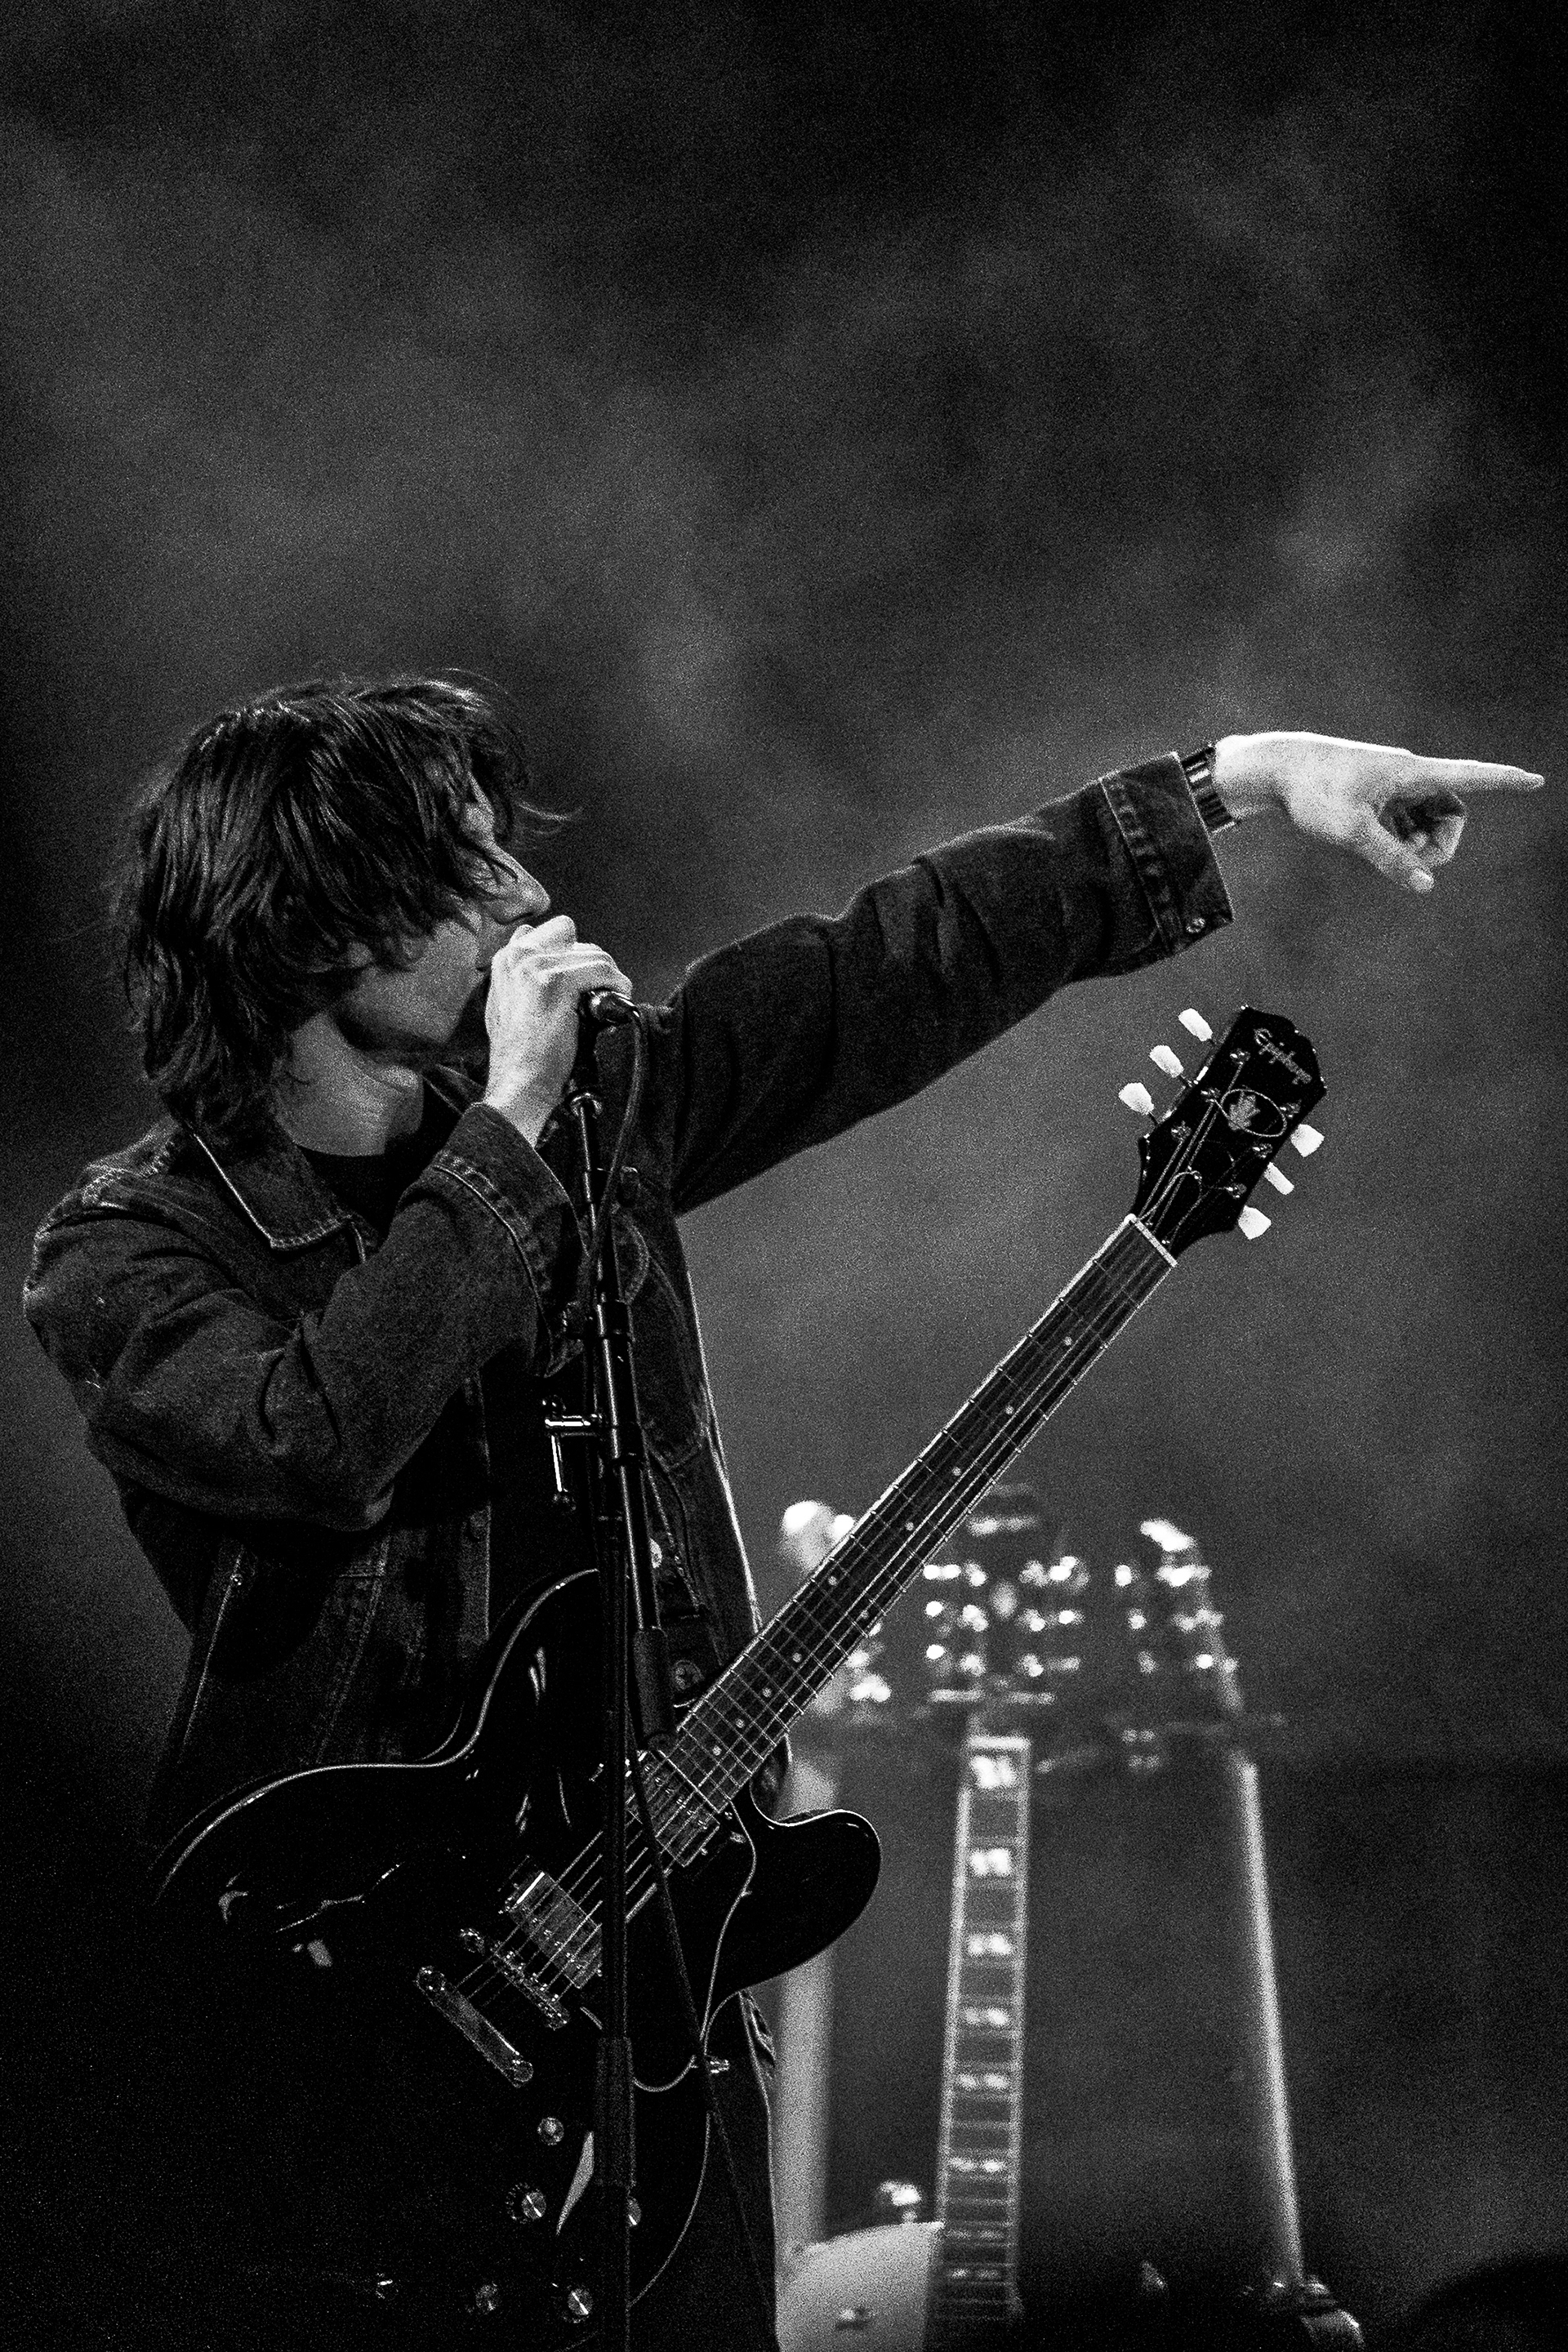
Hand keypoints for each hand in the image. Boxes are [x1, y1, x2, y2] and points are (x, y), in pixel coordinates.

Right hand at [482, 915, 631, 1143]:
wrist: (518, 1082)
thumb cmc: (519, 1054)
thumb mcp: (510, 1005)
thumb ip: (524, 976)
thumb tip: (552, 958)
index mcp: (506, 959)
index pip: (552, 931)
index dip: (573, 954)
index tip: (584, 979)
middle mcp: (518, 956)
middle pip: (573, 935)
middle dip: (590, 961)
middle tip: (599, 989)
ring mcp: (535, 967)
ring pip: (593, 953)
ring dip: (608, 975)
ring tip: (611, 998)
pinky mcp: (555, 982)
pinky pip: (602, 969)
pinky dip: (616, 984)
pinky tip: (617, 1000)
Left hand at [1213, 731, 1543, 894]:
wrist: (1276, 769)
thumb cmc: (1314, 792)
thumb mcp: (1352, 831)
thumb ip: (1391, 859)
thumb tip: (1426, 886)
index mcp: (1411, 772)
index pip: (1469, 775)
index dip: (1503, 780)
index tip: (1535, 781)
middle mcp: (1407, 775)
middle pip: (1450, 810)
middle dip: (1443, 842)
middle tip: (1415, 865)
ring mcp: (1391, 786)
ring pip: (1426, 818)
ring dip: (1420, 843)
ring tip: (1392, 856)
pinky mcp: (1375, 795)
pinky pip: (1404, 820)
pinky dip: (1400, 839)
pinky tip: (1378, 847)